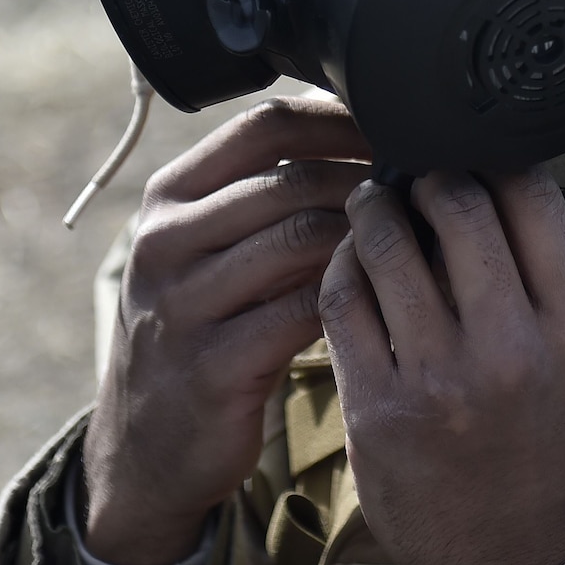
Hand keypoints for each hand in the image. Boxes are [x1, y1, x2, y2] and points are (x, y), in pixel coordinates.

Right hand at [79, 98, 371, 564]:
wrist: (147, 444)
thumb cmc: (203, 328)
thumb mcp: (209, 250)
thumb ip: (263, 197)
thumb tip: (361, 133)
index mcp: (166, 197)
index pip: (261, 127)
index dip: (336, 121)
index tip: (392, 128)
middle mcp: (164, 242)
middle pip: (288, 180)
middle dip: (364, 181)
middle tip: (416, 193)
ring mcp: (183, 304)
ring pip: (299, 239)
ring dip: (364, 237)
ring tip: (407, 240)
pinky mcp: (213, 365)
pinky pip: (302, 311)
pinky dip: (350, 296)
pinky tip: (381, 297)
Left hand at [319, 170, 564, 564]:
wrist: (518, 561)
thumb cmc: (552, 454)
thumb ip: (554, 278)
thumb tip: (508, 182)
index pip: (533, 196)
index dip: (495, 157)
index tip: (473, 155)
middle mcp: (513, 345)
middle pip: (458, 205)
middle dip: (429, 175)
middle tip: (415, 174)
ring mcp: (440, 377)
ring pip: (388, 244)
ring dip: (374, 210)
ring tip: (373, 204)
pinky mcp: (378, 407)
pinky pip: (342, 301)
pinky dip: (340, 267)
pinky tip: (348, 262)